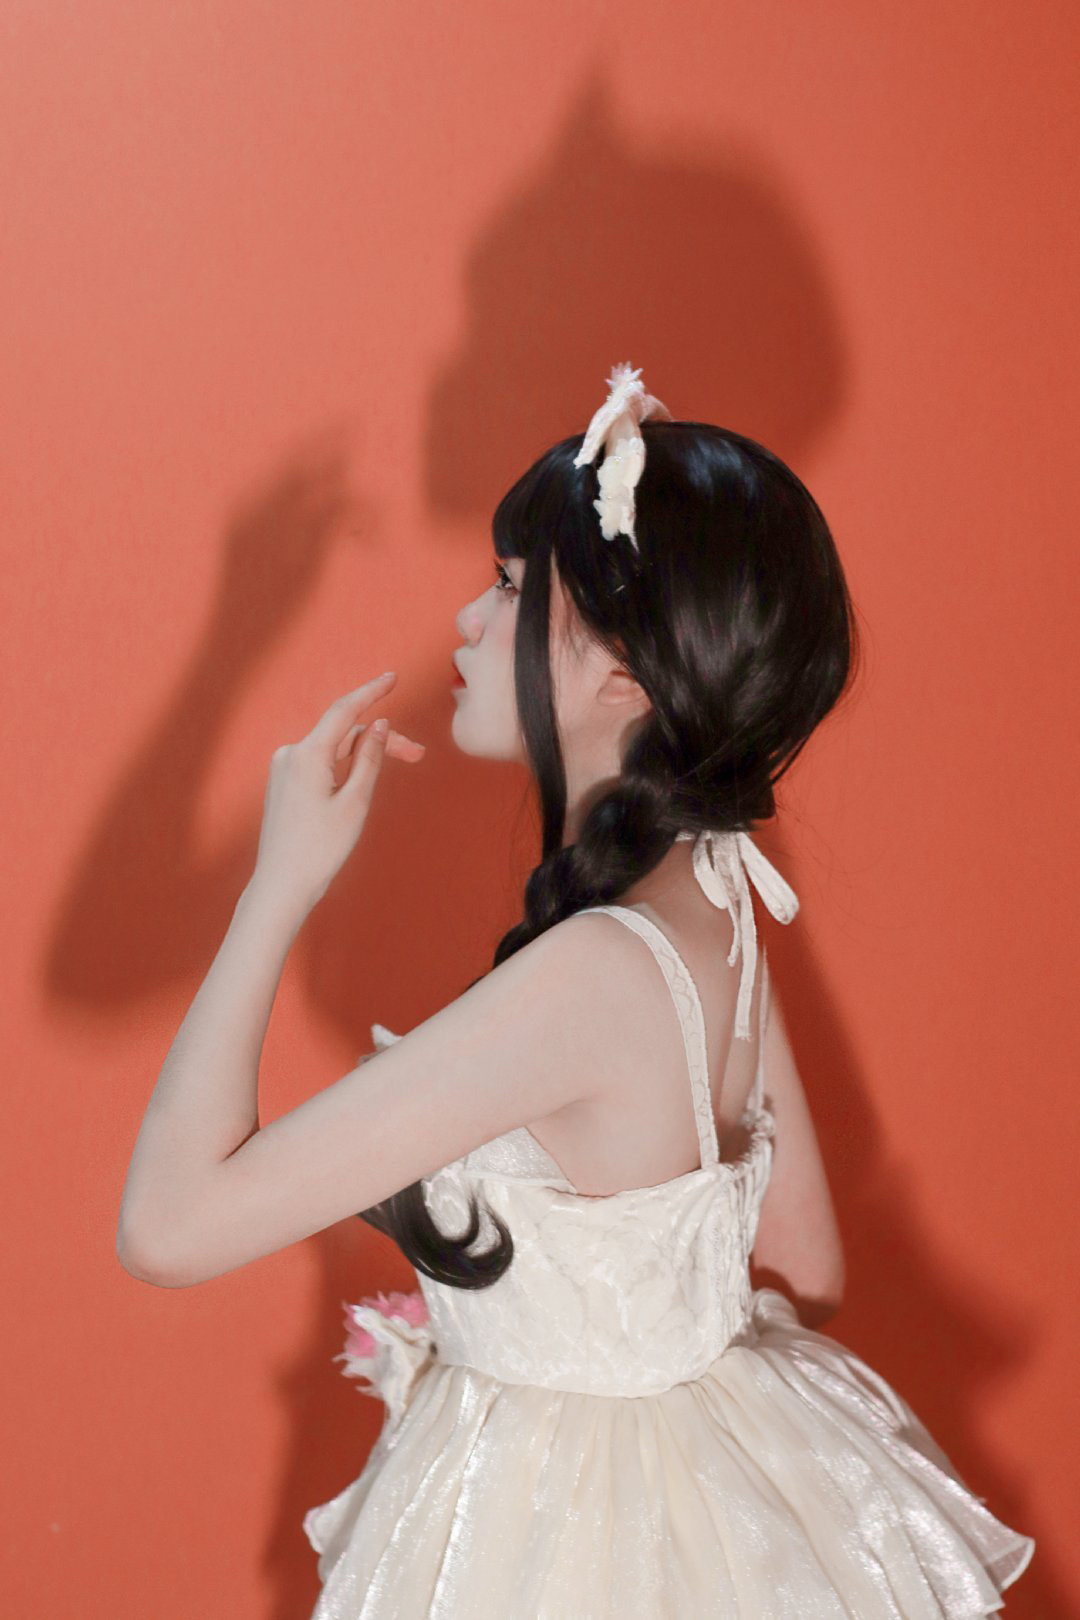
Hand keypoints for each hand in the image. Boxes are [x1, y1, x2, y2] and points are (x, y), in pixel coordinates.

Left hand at [250, 671, 423, 913]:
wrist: (282, 885)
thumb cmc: (320, 849)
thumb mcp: (355, 803)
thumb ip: (370, 759)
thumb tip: (378, 724)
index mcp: (307, 755)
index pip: (345, 711)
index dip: (371, 692)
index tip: (393, 677)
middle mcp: (290, 754)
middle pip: (344, 734)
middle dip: (381, 740)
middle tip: (417, 756)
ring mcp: (284, 768)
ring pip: (334, 750)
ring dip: (366, 755)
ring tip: (397, 769)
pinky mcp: (284, 782)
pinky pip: (320, 763)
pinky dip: (345, 766)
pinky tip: (363, 782)